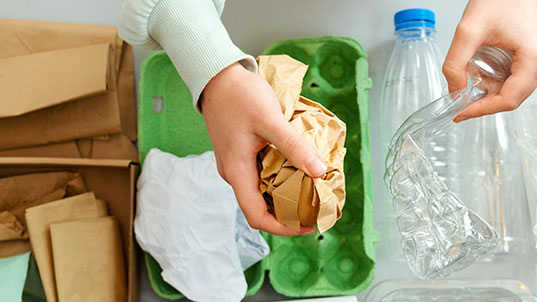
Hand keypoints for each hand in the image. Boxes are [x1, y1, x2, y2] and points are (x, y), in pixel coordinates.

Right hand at [201, 63, 322, 235]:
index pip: (257, 216)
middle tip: (314, 208)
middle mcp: (233, 173)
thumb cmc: (240, 95)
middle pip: (260, 207)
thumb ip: (294, 146)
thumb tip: (319, 171)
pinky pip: (259, 175)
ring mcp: (235, 163)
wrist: (217, 75)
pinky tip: (297, 169)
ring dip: (284, 195)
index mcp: (236, 172)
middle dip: (287, 213)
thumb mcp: (270, 120)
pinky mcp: (239, 153)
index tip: (307, 225)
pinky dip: (278, 178)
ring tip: (310, 191)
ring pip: (260, 191)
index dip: (282, 227)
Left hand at [444, 0, 536, 121]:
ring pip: (516, 89)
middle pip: (513, 98)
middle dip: (485, 101)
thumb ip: (456, 63)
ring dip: (492, 89)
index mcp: (535, 58)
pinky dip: (500, 79)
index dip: (482, 110)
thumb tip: (454, 91)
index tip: (461, 113)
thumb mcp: (469, 30)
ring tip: (472, 76)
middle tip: (462, 100)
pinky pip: (519, 77)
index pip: (509, 99)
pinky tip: (484, 69)